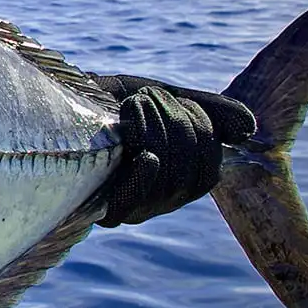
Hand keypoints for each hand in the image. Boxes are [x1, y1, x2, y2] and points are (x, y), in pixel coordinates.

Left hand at [89, 73, 256, 227]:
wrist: (56, 99)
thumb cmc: (107, 102)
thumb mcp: (163, 98)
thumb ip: (206, 110)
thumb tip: (250, 130)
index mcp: (171, 182)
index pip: (209, 173)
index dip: (205, 136)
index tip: (181, 102)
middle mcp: (151, 204)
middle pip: (190, 177)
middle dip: (178, 127)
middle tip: (149, 96)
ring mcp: (125, 210)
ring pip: (167, 182)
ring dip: (158, 134)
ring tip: (134, 104)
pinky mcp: (97, 210)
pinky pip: (134, 203)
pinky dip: (146, 172)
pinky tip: (142, 151)